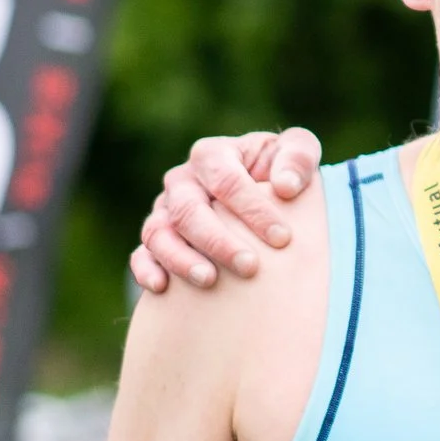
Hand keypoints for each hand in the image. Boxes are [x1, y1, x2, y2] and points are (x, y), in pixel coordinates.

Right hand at [129, 128, 323, 292]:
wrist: (262, 196)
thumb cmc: (280, 171)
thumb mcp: (297, 152)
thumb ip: (298, 157)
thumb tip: (285, 186)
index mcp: (212, 155)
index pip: (225, 179)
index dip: (252, 208)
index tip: (282, 238)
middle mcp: (183, 181)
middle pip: (189, 209)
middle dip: (218, 239)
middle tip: (249, 266)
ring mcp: (165, 211)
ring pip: (159, 232)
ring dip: (181, 258)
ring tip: (209, 280)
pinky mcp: (156, 240)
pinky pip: (141, 254)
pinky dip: (146, 269)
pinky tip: (162, 288)